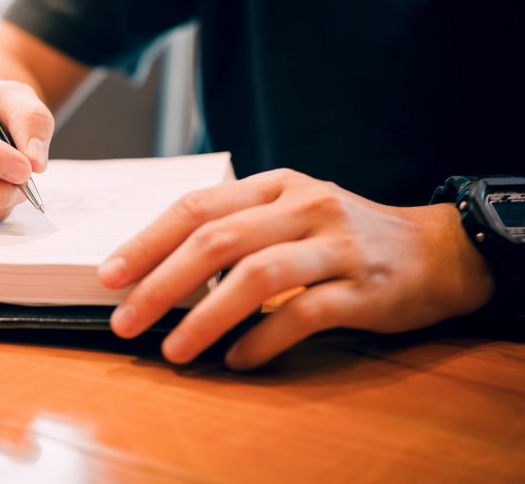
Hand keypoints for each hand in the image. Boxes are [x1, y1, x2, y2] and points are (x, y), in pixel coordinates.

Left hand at [98, 169, 494, 369]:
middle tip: (126, 320)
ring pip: (257, 276)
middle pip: (217, 240)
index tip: (109, 275)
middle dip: (162, 283)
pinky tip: (237, 359)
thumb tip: (160, 269)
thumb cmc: (343, 235)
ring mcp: (335, 245)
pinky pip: (303, 314)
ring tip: (173, 349)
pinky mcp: (363, 287)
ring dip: (206, 316)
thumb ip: (237, 228)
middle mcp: (303, 206)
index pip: (196, 206)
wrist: (436, 251)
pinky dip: (263, 338)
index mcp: (274, 185)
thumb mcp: (290, 212)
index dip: (148, 241)